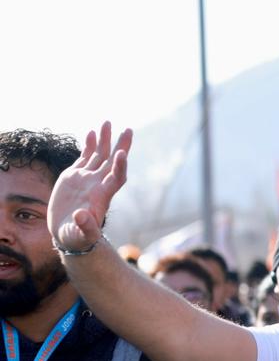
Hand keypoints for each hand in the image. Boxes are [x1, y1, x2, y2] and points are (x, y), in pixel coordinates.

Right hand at [47, 121, 131, 253]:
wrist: (68, 233)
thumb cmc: (77, 238)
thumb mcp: (80, 235)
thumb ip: (85, 227)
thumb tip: (82, 217)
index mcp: (102, 196)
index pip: (116, 178)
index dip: (120, 166)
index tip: (122, 154)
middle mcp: (98, 184)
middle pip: (113, 162)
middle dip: (120, 146)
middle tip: (129, 129)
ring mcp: (87, 179)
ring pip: (99, 155)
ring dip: (104, 140)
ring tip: (107, 122)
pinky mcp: (75, 176)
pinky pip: (85, 157)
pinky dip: (88, 145)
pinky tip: (91, 132)